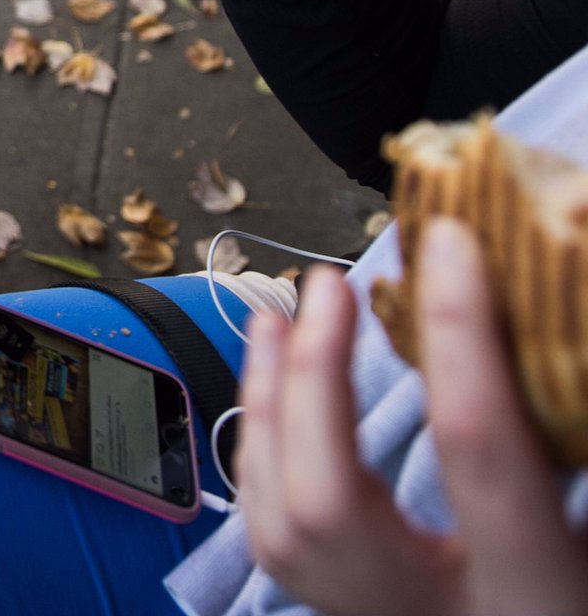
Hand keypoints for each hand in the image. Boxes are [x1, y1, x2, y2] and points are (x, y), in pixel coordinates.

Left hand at [236, 220, 587, 615]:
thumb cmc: (581, 580)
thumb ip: (564, 421)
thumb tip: (549, 299)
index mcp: (539, 599)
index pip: (481, 455)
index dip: (460, 338)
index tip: (448, 240)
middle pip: (331, 504)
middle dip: (316, 379)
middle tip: (330, 280)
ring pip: (279, 522)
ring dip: (270, 400)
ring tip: (279, 316)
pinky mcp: (343, 607)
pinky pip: (272, 527)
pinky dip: (263, 438)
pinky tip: (271, 376)